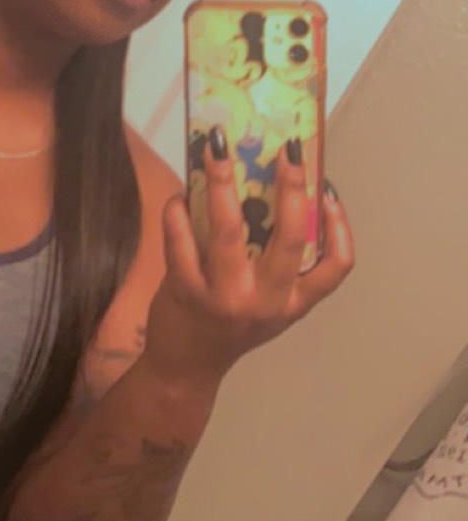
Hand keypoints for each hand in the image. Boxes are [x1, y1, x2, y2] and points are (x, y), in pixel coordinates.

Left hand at [144, 131, 354, 388]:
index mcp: (292, 303)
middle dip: (290, 187)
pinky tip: (182, 197)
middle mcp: (265, 302)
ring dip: (223, 184)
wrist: (186, 369)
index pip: (337, 267)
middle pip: (289, 237)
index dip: (340, 227)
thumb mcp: (266, 304)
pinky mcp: (186, 292)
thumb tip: (269, 191)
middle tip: (285, 151)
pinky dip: (179, 212)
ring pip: (228, 231)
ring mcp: (225, 297)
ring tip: (217, 152)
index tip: (329, 193)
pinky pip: (181, 241)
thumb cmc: (228, 327)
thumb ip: (274, 262)